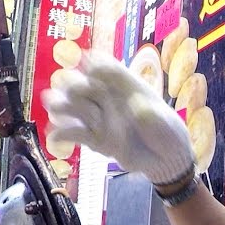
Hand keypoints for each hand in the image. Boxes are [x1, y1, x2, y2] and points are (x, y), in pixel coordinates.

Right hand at [41, 56, 194, 185]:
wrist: (166, 159)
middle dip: (74, 89)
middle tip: (87, 105)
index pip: (98, 65)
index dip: (92, 68)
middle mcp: (105, 97)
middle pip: (76, 82)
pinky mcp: (93, 139)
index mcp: (122, 83)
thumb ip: (151, 114)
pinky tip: (57, 138)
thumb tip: (136, 109)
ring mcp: (97, 118)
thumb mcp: (164, 121)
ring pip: (67, 104)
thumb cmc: (167, 131)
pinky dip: (60, 134)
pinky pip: (70, 132)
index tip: (96, 77)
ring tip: (63, 115)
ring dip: (61, 107)